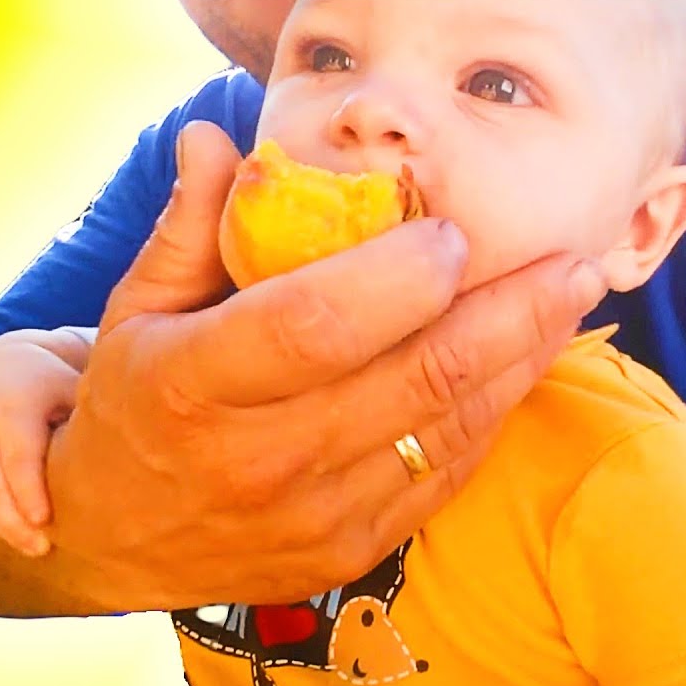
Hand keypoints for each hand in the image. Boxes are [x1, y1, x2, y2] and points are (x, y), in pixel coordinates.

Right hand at [0, 329, 80, 556]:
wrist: (4, 364)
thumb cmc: (55, 384)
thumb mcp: (75, 389)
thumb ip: (94, 419)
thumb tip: (136, 454)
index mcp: (14, 403)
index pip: (17, 455)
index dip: (27, 490)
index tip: (44, 521)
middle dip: (12, 520)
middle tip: (41, 547)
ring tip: (31, 546)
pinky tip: (7, 531)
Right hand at [42, 121, 608, 611]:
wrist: (115, 536)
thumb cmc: (133, 404)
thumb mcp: (135, 310)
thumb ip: (188, 224)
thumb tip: (215, 135)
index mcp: (196, 386)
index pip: (315, 326)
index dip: (398, 278)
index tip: (453, 235)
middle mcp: (260, 460)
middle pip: (416, 380)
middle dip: (510, 312)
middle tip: (570, 261)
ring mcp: (313, 516)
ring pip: (449, 430)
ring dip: (522, 360)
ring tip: (568, 301)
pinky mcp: (352, 549)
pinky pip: (445, 476)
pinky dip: (493, 416)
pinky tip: (523, 365)